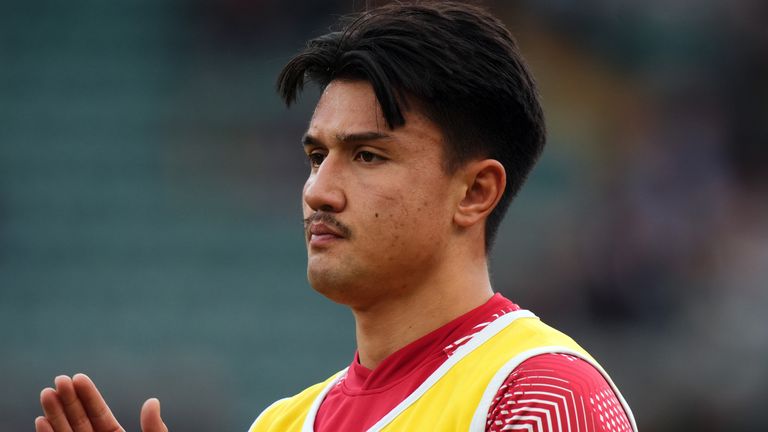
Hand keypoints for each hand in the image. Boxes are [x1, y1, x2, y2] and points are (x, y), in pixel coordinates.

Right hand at [35, 373, 168, 431]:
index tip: (78, 377)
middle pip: (79, 420)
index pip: (99, 414)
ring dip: (54, 414)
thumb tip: (152, 401)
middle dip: (68, 400)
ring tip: (46, 393)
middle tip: (58, 379)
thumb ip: (154, 428)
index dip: (88, 396)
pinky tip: (41, 421)